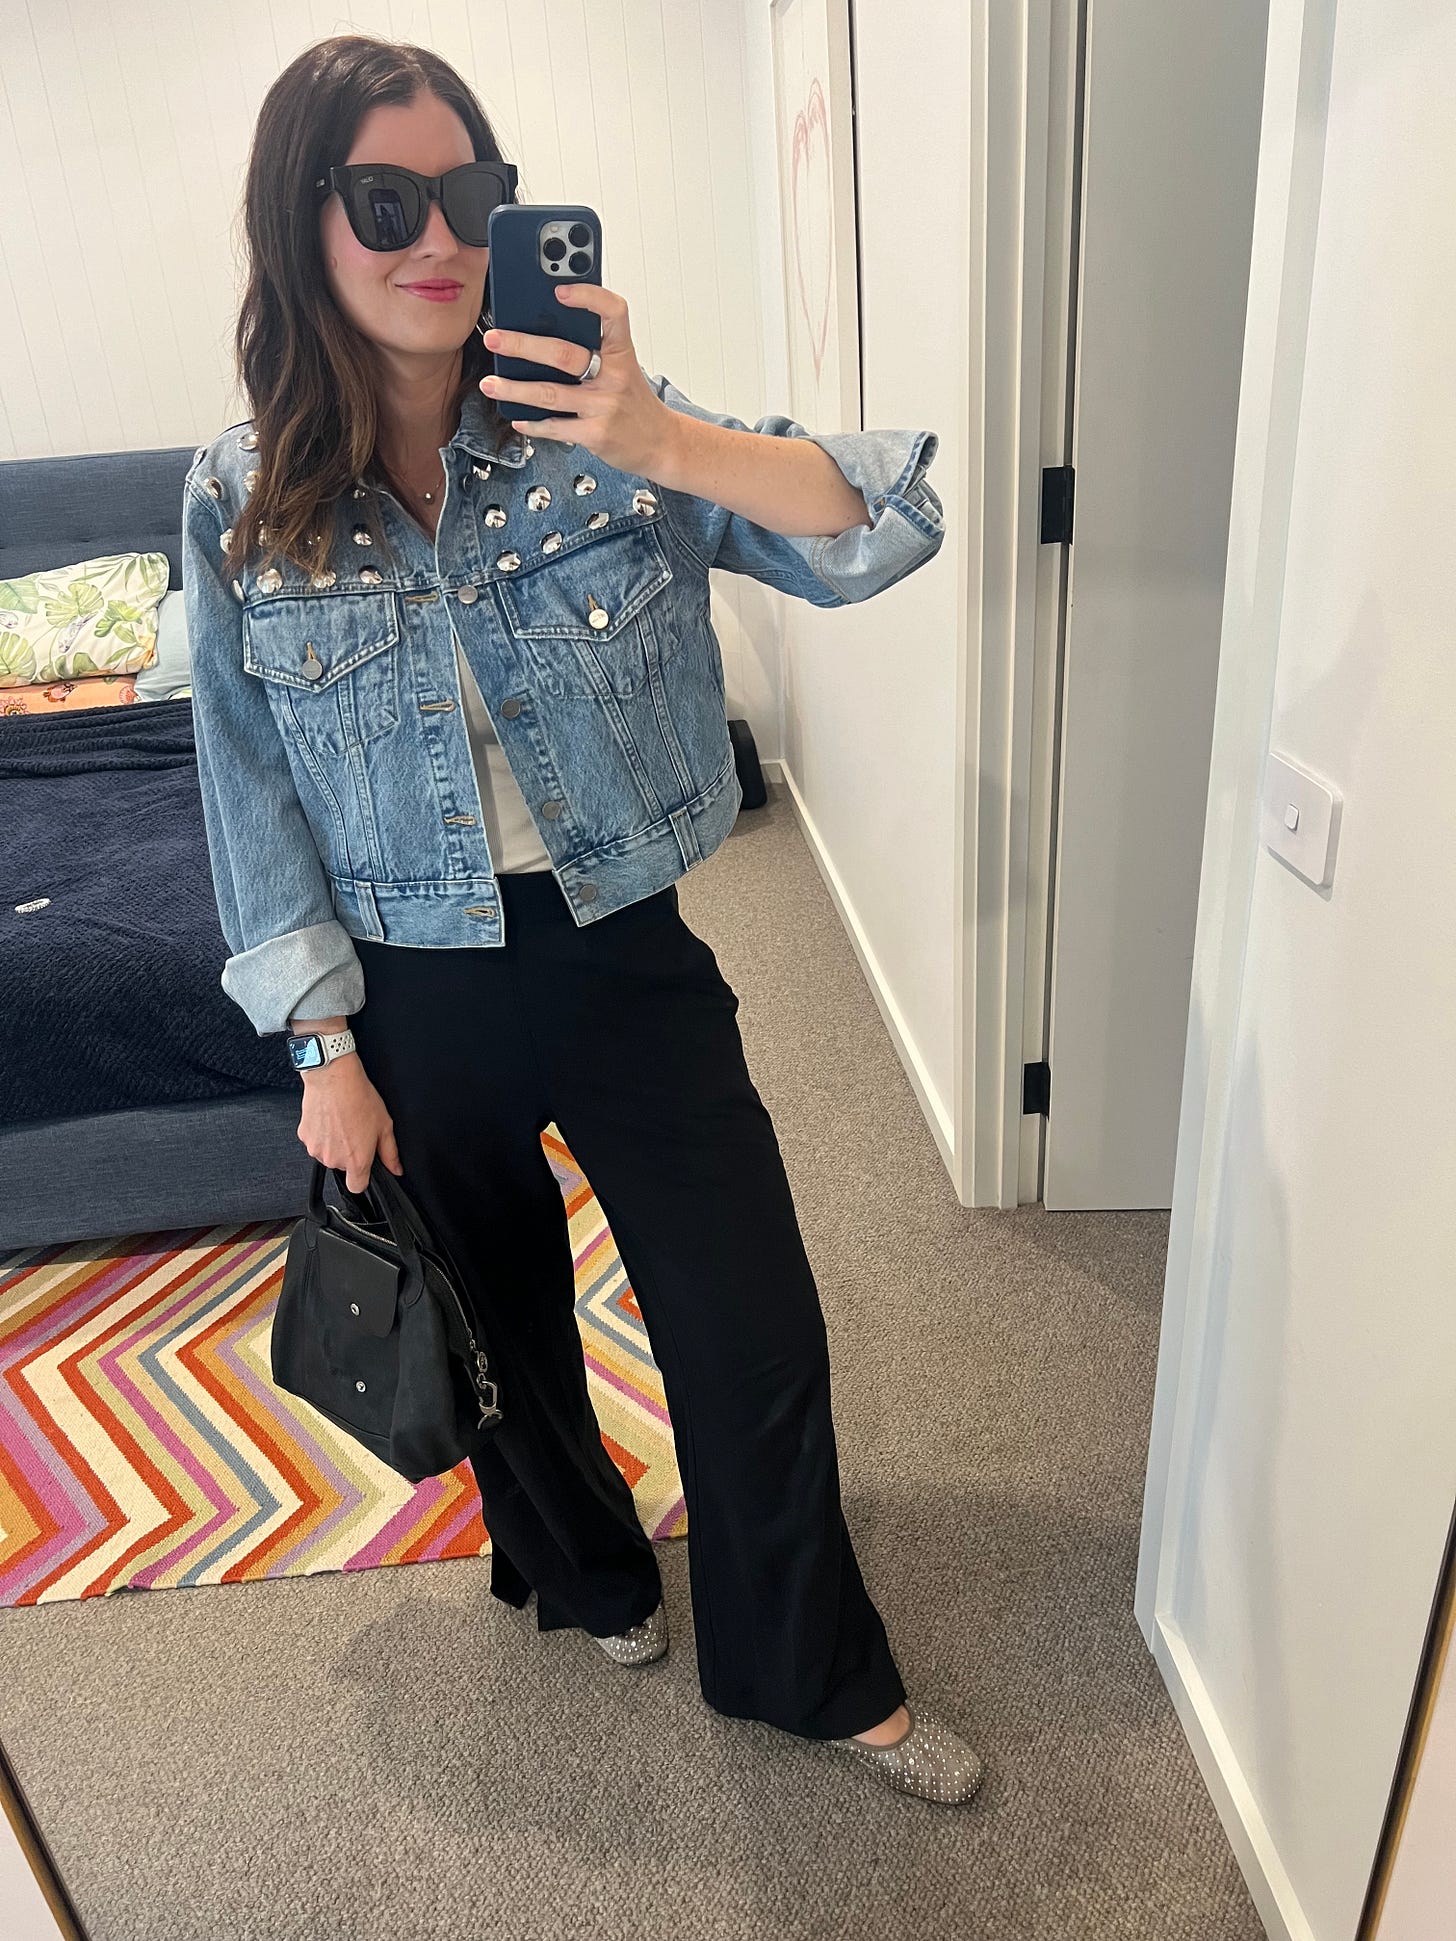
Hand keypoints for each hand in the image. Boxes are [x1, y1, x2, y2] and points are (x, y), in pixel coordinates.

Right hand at [297, 1056, 404, 1195]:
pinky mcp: (305, 1137)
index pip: (356, 1187)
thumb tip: (396, 1168)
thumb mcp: (384, 1126)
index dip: (362, 1178)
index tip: (365, 1166)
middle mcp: (334, 1159)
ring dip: (334, 1144)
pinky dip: (322, 1134)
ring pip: (328, 1154)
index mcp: (356, 1160)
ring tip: (342, 1122)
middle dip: (349, 1154)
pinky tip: (330, 1118)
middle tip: (356, 1131)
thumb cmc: (359, 1098)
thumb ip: (390, 1153)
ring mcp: (316, 1149)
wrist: (333, 1078)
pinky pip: (315, 1142)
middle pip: (343, 1167)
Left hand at [479, 283, 679, 474]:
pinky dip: (533, 424)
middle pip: (563, 354)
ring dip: (515, 389)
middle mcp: (614, 377)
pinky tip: (518, 418)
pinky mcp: (596, 434)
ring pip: (550, 394)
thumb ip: (595, 349)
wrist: (660, 443)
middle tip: (495, 339)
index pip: (613, 313)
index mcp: (622, 353)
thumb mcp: (624, 367)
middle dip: (523, 346)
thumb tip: (544, 332)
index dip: (589, 297)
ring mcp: (604, 407)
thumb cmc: (634, 402)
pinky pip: (556, 427)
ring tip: (491, 384)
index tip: (560, 291)